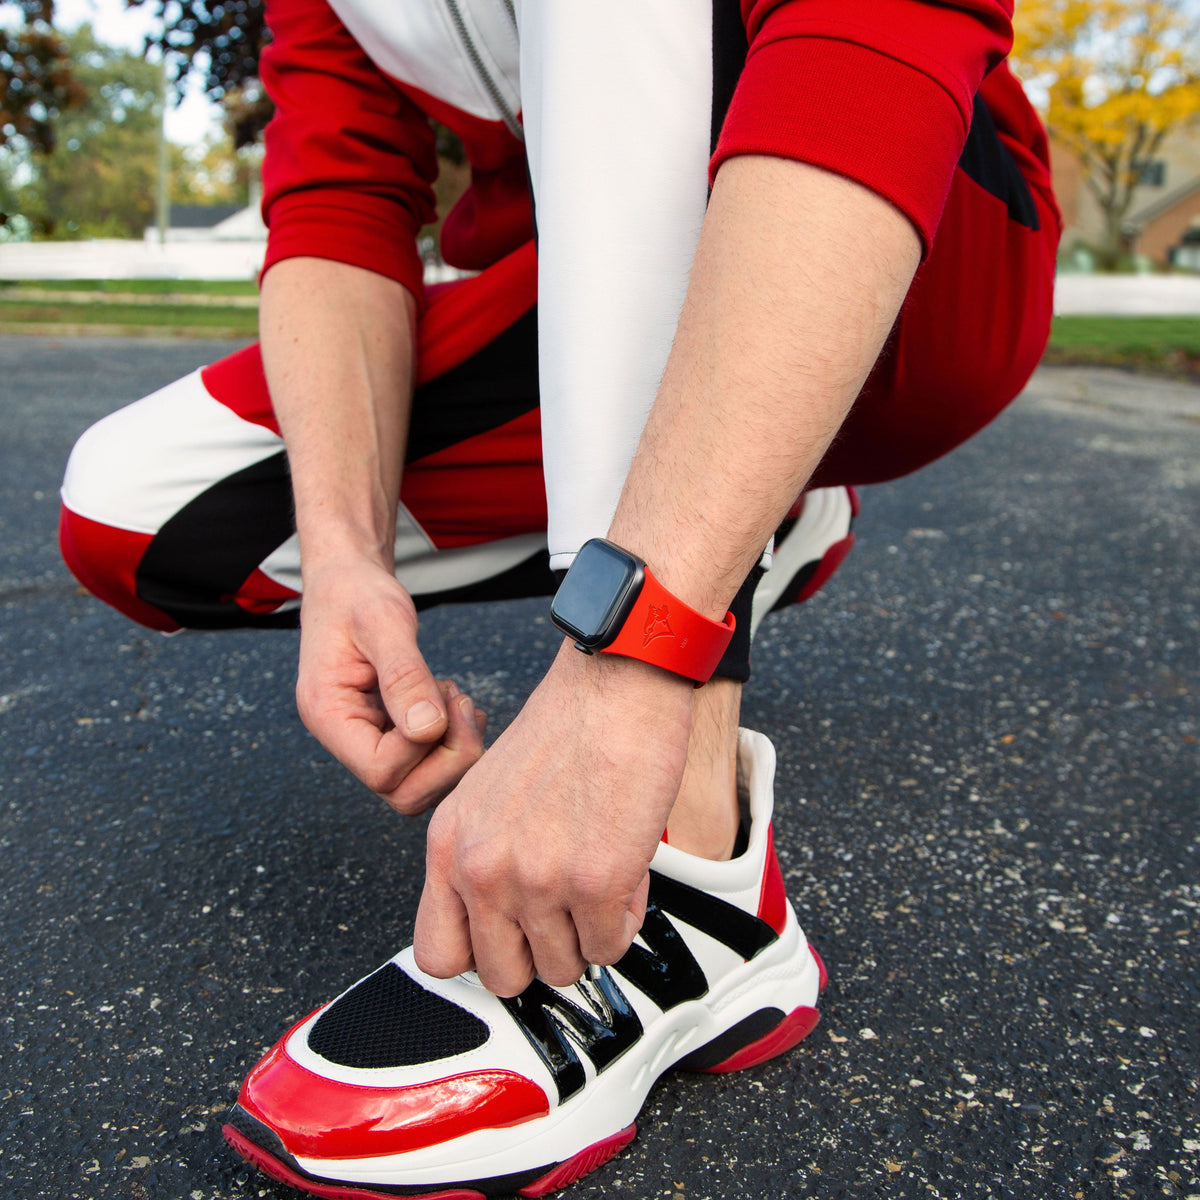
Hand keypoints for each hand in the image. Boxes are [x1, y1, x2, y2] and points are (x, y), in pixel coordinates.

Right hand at [296, 556, 486, 813]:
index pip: (382, 771)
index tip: (443, 695)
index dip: (425, 746)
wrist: (348, 581)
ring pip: (421, 785)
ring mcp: (367, 739)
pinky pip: (427, 763)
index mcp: (328, 716)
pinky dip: (454, 740)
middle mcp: (345, 738)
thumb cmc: (358, 595)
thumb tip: (428, 729)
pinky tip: (453, 701)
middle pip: (404, 794)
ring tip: (455, 697)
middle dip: (448, 758)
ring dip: (454, 749)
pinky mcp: (389, 733)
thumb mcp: (383, 621)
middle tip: (461, 703)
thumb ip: (405, 675)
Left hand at [414, 644, 692, 995]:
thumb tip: (497, 921)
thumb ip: (479, 857)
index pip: (438, 956)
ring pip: (564, 969)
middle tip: (565, 916)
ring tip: (598, 881)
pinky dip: (624, 920)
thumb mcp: (486, 793)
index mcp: (449, 844)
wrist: (614, 687)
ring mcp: (538, 880)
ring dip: (588, 935)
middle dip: (542, 955)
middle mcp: (484, 868)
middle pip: (504, 977)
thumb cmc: (563, 729)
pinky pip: (611, 947)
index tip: (510, 939)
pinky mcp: (596, 882)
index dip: (481, 956)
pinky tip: (623, 873)